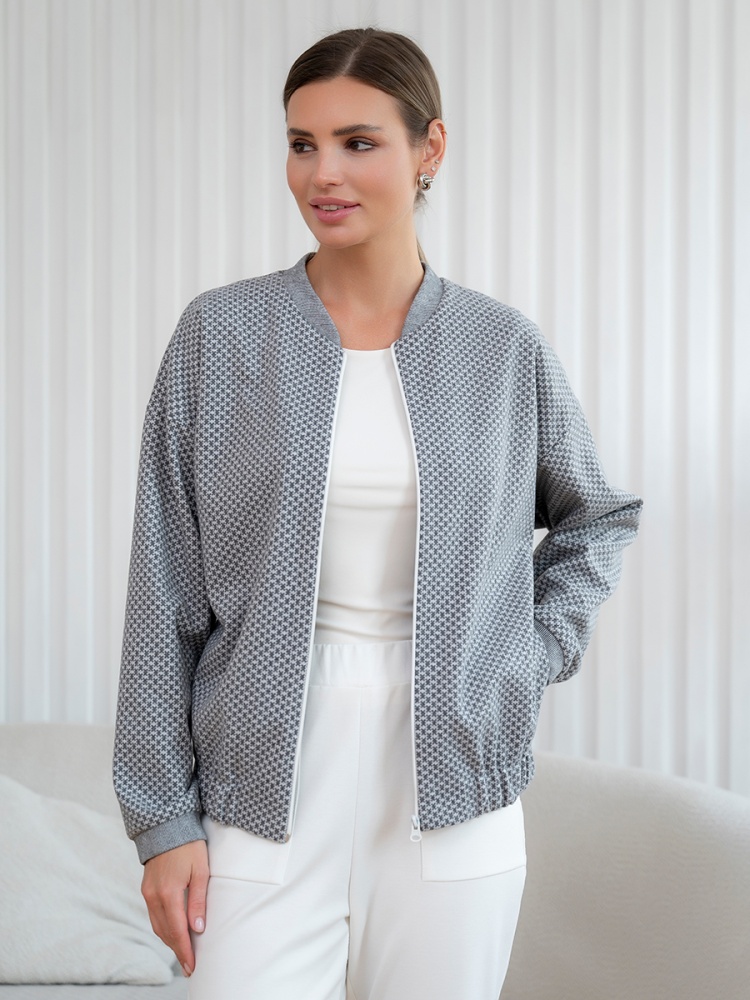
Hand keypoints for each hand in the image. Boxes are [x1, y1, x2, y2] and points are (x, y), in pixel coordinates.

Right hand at [141, 839, 208, 976]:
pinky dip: (163, 927)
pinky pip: (154, 915)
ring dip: (170, 941)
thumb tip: (198, 928)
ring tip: (183, 953)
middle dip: (177, 950)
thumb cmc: (189, 846)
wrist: (167, 826)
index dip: (184, 950)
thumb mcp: (201, 870)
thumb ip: (198, 900)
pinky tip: (173, 932)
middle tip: (189, 965)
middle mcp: (154, 896)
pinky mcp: (146, 889)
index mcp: (169, 892)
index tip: (192, 966)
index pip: (177, 930)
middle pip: (165, 932)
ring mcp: (148, 893)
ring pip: (157, 926)